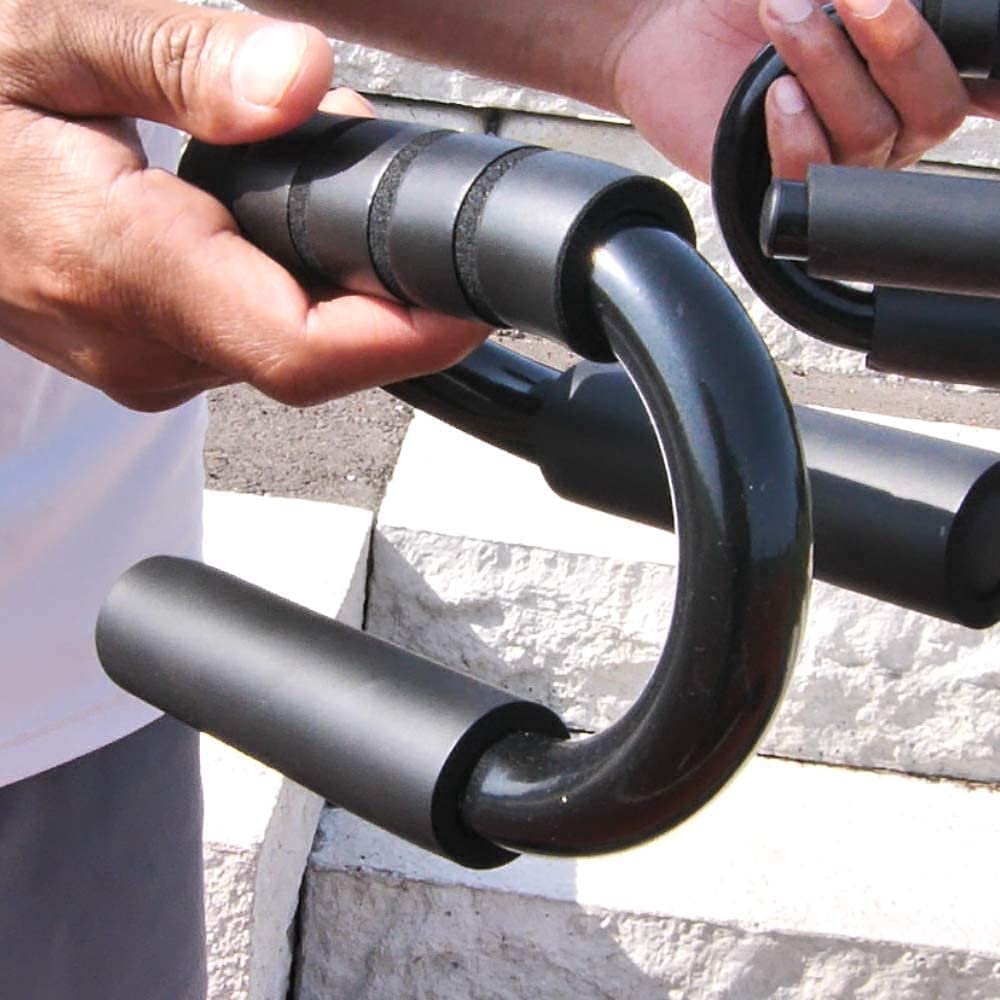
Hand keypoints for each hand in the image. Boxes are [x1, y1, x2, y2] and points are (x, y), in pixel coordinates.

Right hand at [0, 0, 486, 410]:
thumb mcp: (52, 36)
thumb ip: (179, 56)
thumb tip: (300, 80)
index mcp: (120, 267)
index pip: (301, 349)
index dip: (407, 336)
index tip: (472, 302)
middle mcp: (142, 345)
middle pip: (317, 355)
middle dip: (381, 285)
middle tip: (390, 186)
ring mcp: (147, 363)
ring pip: (290, 350)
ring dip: (336, 278)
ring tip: (322, 181)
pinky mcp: (152, 358)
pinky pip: (253, 342)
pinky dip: (292, 286)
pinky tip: (276, 219)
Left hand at [611, 0, 999, 179]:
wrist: (672, 29)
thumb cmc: (748, 0)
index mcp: (906, 75)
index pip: (971, 85)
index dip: (994, 83)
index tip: (981, 47)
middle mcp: (884, 124)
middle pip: (933, 113)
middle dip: (900, 46)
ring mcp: (836, 161)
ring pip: (871, 135)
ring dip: (828, 66)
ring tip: (781, 19)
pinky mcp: (783, 187)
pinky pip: (813, 180)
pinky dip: (797, 132)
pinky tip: (777, 95)